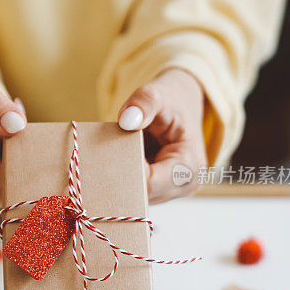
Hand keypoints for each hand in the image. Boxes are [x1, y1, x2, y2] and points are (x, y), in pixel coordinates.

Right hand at [0, 71, 25, 203]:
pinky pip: (6, 180)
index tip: (41, 157)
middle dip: (26, 170)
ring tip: (21, 137)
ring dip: (22, 165)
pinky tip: (16, 144)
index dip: (23, 179)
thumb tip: (17, 124)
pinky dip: (17, 164)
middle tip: (36, 141)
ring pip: (9, 187)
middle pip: (6, 191)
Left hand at [118, 68, 205, 201]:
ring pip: (135, 196)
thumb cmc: (173, 100)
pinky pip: (134, 191)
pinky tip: (114, 161)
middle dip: (119, 176)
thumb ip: (144, 103)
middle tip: (99, 157)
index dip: (125, 171)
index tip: (107, 154)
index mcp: (190, 167)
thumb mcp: (159, 93)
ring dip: (119, 178)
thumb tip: (127, 119)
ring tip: (110, 155)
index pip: (150, 183)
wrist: (182, 105)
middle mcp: (184, 186)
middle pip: (141, 194)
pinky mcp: (158, 191)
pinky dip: (122, 177)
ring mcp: (170, 192)